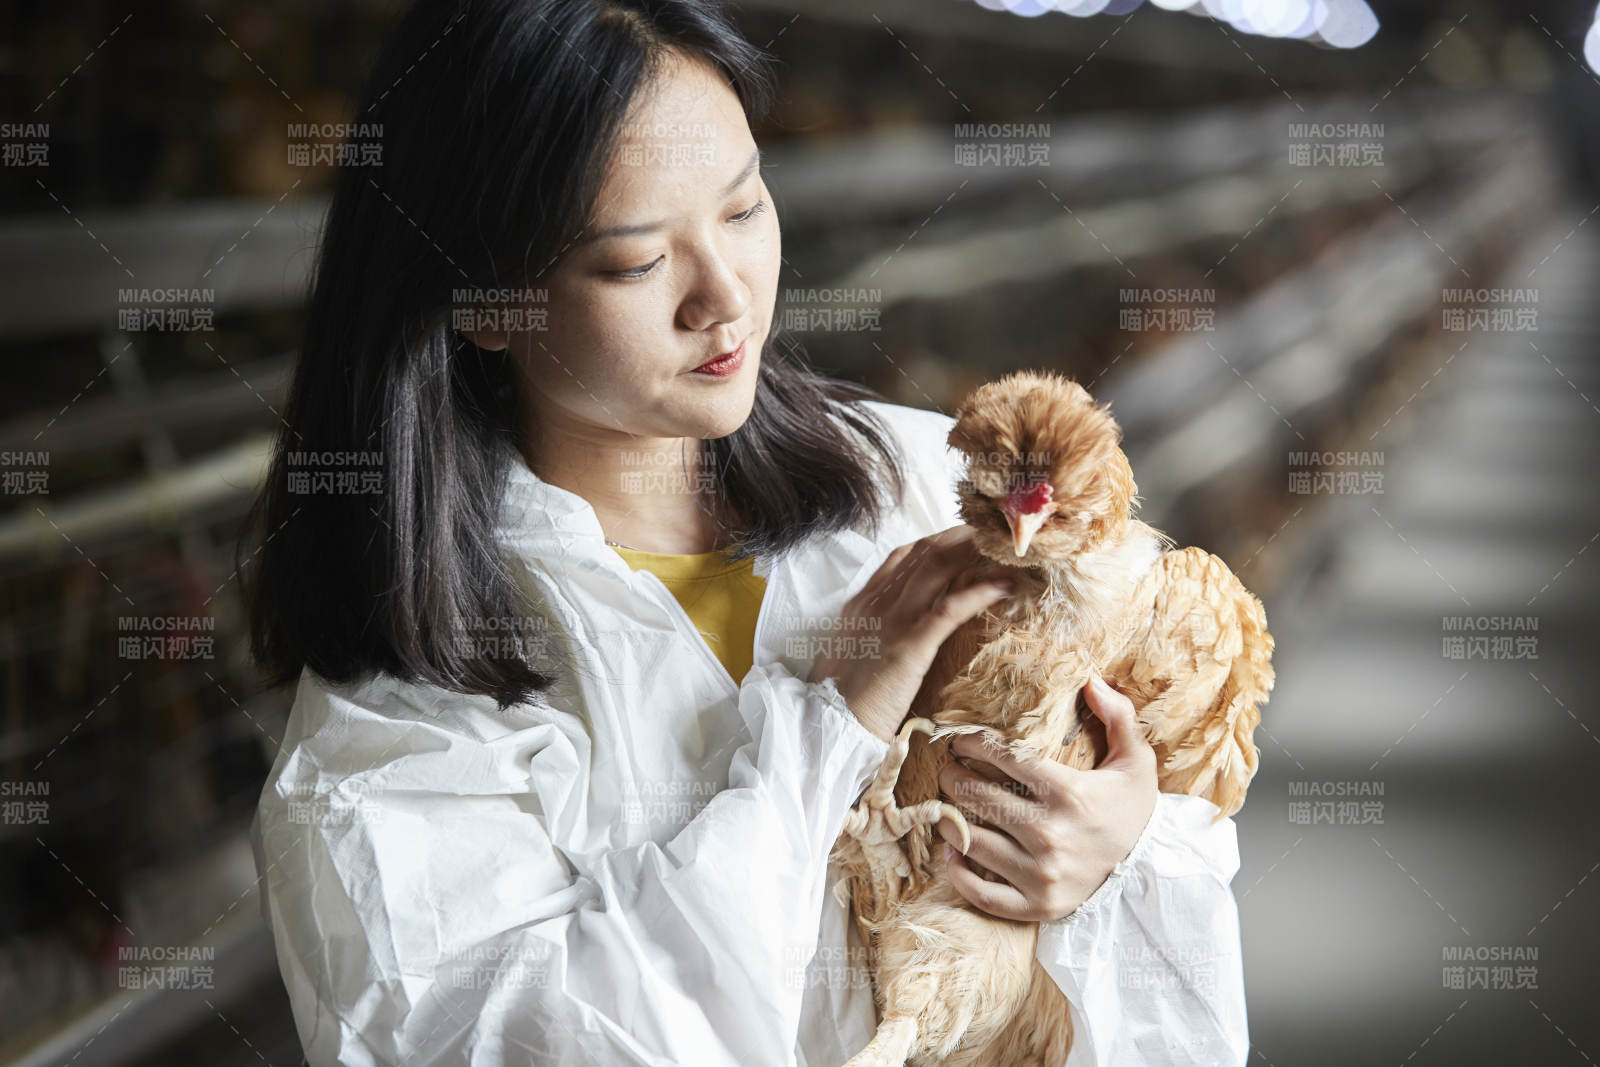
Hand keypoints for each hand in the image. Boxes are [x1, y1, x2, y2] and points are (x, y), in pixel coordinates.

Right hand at [809, 525, 1013, 743]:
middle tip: (991, 537)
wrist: (827, 723)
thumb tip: (896, 634)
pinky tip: (1003, 586)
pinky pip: (950, 608)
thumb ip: (872, 633)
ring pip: (937, 567)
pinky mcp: (910, 644)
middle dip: (961, 538)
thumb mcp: (851, 653)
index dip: (937, 543)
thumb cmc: (839, 698)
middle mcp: (876, 601)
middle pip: (924, 551)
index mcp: (862, 603)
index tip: (964, 542)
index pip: (902, 556)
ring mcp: (893, 619)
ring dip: (973, 554)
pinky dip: (979, 592)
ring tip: (1002, 551)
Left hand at [935, 674, 1158, 922]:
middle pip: (978, 797)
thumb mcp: (1136, 761)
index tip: (961, 741)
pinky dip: (958, 874)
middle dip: (954, 778)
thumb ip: (1118, 716)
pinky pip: (982, 894)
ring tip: (947, 805)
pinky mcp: (1036, 905)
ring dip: (948, 820)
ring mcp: (1041, 873)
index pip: (1004, 759)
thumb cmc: (1133, 812)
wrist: (1151, 874)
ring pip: (971, 841)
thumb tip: (1091, 680)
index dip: (973, 744)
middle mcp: (1050, 833)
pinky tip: (952, 853)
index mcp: (1069, 793)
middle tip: (949, 770)